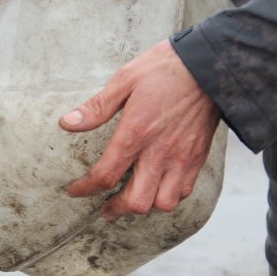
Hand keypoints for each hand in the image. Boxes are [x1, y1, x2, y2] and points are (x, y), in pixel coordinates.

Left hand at [61, 41, 220, 218]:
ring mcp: (182, 158)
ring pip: (164, 204)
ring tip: (132, 199)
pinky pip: (185, 191)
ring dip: (145, 206)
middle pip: (136, 201)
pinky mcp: (198, 158)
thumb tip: (67, 123)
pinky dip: (169, 196)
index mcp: (136, 132)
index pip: (105, 175)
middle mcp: (160, 152)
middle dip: (115, 209)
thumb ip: (96, 107)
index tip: (74, 190)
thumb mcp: (125, 80)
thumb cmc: (164, 69)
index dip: (85, 189)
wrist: (209, 66)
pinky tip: (157, 187)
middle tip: (104, 206)